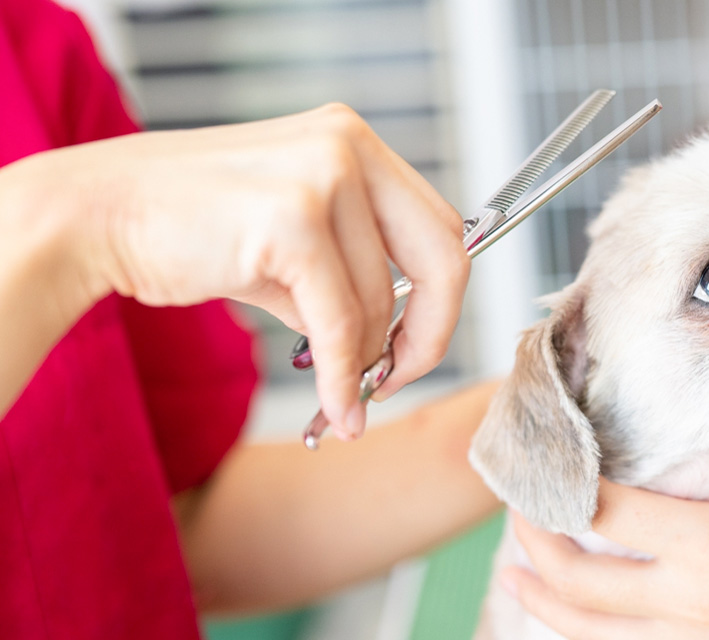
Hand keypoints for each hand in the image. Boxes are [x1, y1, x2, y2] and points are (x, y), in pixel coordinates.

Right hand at [2, 104, 467, 437]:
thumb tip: (399, 340)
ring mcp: (322, 175)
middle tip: (398, 380)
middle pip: (443, 258)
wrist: (96, 215)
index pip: (441, 227)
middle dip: (430, 335)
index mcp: (353, 141)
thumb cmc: (191, 228)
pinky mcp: (290, 218)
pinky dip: (341, 375)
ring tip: (337, 391)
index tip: (415, 348)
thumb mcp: (291, 240)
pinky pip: (340, 323)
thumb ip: (350, 272)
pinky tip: (335, 404)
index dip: (443, 301)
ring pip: (381, 302)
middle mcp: (348, 146)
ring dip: (364, 362)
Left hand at [503, 445, 708, 638]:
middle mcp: (692, 598)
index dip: (564, 483)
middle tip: (520, 508)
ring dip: (544, 598)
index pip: (607, 510)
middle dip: (533, 542)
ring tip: (518, 572)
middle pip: (577, 577)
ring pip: (589, 631)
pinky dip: (588, 633)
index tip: (547, 456)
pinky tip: (577, 617)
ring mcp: (696, 637)